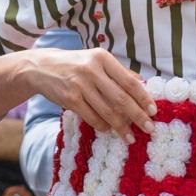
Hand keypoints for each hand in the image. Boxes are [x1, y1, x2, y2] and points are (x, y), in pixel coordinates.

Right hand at [26, 47, 156, 141]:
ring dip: (120, 127)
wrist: (42, 67)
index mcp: (103, 58)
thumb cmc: (76, 65)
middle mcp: (92, 70)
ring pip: (107, 111)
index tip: (154, 111)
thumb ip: (119, 72)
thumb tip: (144, 85)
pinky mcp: (70, 99)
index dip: (143, 98)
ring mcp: (80, 85)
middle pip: (121, 98)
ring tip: (130, 137)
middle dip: (137, 116)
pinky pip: (91, 117)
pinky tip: (109, 130)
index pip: (129, 81)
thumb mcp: (97, 61)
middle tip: (149, 128)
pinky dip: (103, 125)